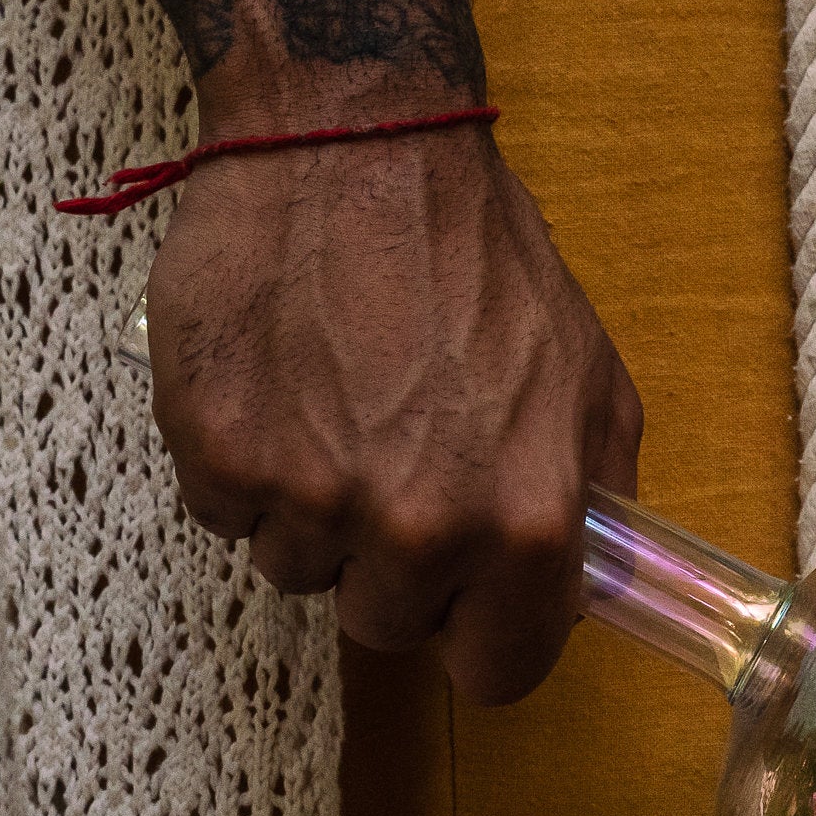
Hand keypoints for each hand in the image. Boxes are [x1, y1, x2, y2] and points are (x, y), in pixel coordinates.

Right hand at [144, 120, 642, 705]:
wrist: (347, 142)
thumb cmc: (471, 251)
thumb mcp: (586, 371)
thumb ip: (596, 495)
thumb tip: (591, 585)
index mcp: (525, 524)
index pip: (500, 673)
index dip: (479, 633)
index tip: (462, 598)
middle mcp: (419, 528)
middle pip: (386, 623)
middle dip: (388, 560)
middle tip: (388, 451)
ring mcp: (310, 498)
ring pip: (297, 570)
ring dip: (310, 508)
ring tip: (330, 397)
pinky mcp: (219, 457)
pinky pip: (225, 514)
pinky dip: (241, 462)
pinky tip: (273, 380)